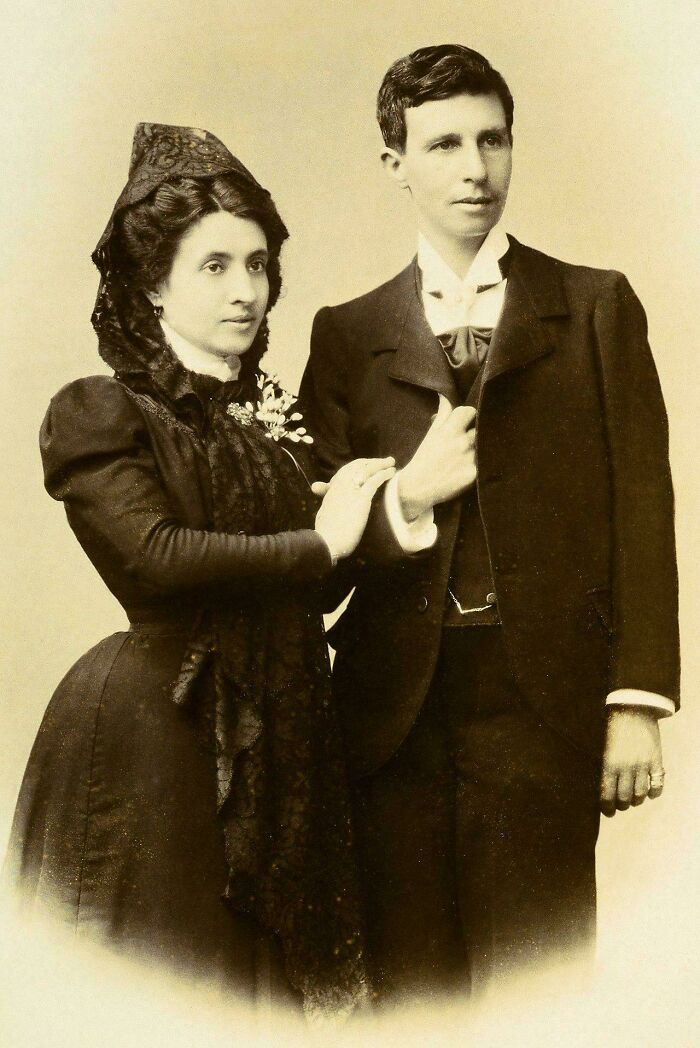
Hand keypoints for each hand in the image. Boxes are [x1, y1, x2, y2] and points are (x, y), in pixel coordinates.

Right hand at [313, 457, 395, 561]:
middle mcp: (340, 487)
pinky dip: (384, 474)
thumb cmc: (326, 534)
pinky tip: (392, 472)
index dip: (358, 467)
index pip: (345, 472)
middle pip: (357, 466)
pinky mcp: (361, 498)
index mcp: (332, 491)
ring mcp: (350, 491)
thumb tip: (324, 502)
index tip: (368, 466)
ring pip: (366, 470)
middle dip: (371, 462)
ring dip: (380, 464)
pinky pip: (374, 481)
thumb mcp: (324, 514)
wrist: (326, 542)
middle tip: (383, 461)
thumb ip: (328, 503)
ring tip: (391, 462)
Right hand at [398, 394, 476, 520]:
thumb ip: (443, 414)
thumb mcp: (431, 434)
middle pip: (480, 428)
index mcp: (449, 430)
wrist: (417, 488)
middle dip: (475, 433)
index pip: (470, 411)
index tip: (466, 422)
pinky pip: (484, 464)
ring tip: (469, 455)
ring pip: (484, 446)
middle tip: (469, 440)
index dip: (469, 415)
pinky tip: (471, 467)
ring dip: (479, 449)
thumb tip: (444, 395)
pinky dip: (480, 465)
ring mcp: (469, 459)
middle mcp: (461, 442)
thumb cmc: (424, 459)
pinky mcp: (474, 474)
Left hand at [600, 708, 664, 816]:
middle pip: (624, 798)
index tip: (608, 811)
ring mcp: (643, 764)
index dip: (607, 807)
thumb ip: (606, 767)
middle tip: (620, 805)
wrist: (632, 708)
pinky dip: (654, 793)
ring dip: (637, 800)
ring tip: (633, 799)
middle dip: (621, 805)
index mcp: (609, 764)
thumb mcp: (604, 747)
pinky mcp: (656, 760)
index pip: (607, 794)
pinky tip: (650, 793)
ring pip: (640, 794)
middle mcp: (626, 767)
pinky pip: (658, 784)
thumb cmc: (614, 728)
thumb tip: (605, 788)